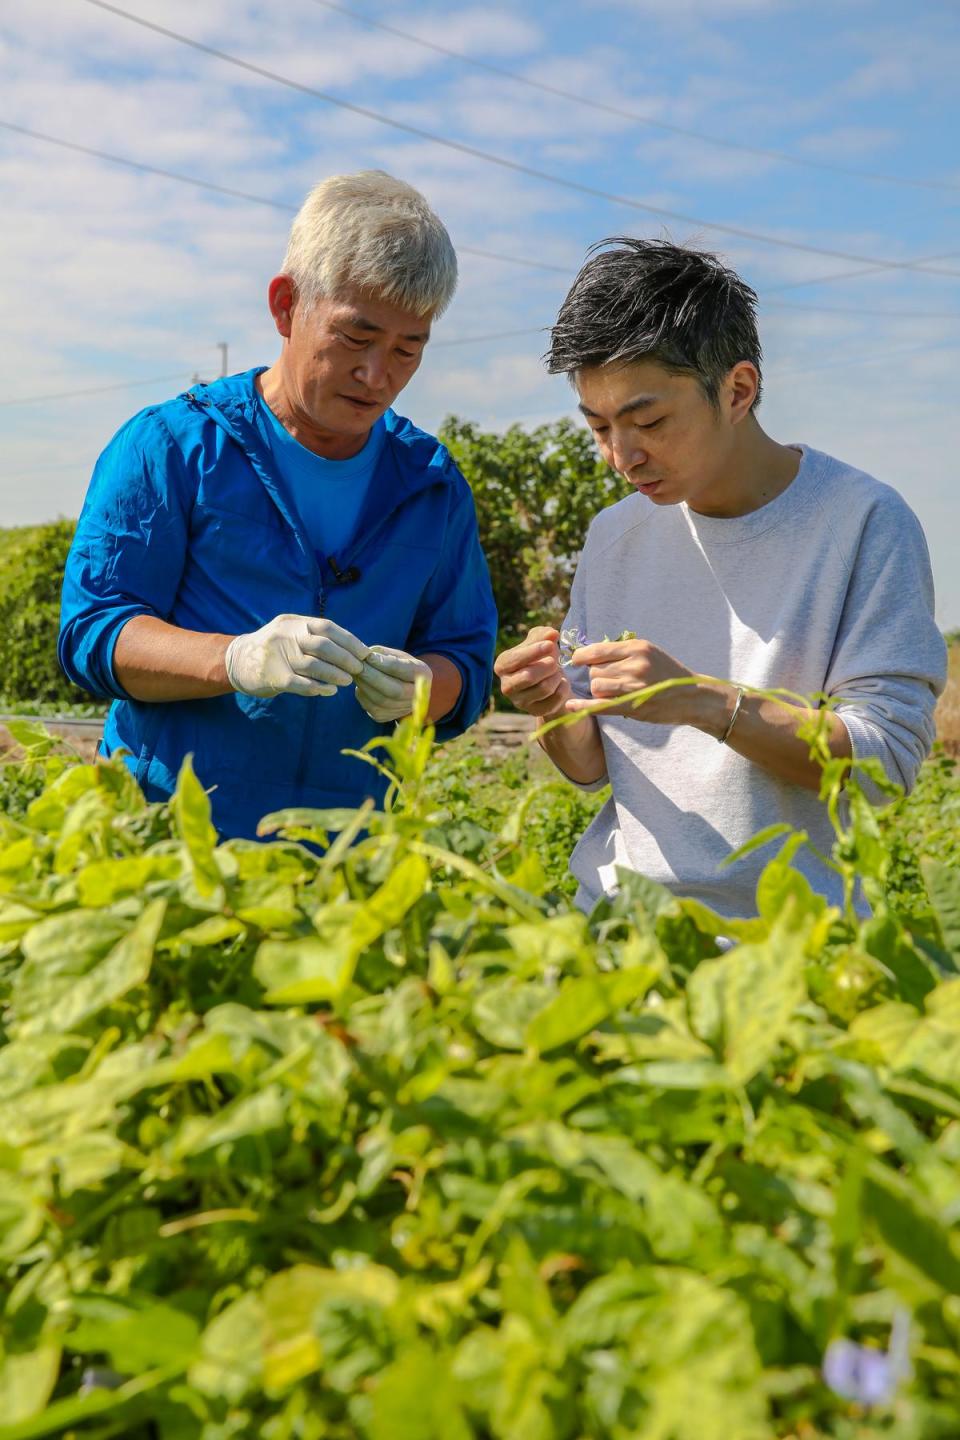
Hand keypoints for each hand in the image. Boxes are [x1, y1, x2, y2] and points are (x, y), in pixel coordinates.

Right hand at [225, 614, 367, 698]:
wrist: (237, 661)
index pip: (327, 627)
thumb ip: (314, 636)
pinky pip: (300, 683)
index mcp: (293, 622)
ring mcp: (277, 655)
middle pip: (322, 645)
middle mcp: (285, 635)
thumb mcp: (290, 633)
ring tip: (348, 681)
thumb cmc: (274, 649)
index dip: (349, 640)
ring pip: (313, 665)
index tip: (364, 653)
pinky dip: (318, 688)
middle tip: (359, 669)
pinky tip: (330, 691)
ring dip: (335, 674)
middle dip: (345, 658)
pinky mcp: (273, 676)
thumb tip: (352, 648)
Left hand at [356, 646, 432, 721]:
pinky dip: (362, 693)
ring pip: (380, 701)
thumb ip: (383, 654)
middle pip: (395, 691)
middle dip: (373, 677)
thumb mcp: (396, 655)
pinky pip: (370, 706)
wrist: (402, 688)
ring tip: (356, 672)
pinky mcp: (385, 717)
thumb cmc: (398, 666)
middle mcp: (417, 696)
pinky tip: (360, 683)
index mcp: (423, 674)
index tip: (369, 656)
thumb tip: (367, 657)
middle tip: (358, 665)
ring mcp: (402, 710)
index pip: (406, 671)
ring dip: (364, 685)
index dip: (387, 664)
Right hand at [494, 626, 573, 718]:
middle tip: (556, 661)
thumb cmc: (540, 657)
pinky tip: (562, 683)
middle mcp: (506, 686)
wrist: (549, 680)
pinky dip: (563, 689)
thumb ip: (543, 634)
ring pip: (544, 688)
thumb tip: (552, 634)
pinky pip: (554, 701)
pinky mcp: (534, 712)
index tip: (551, 644)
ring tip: (558, 671)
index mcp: (502, 666)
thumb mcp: (539, 641)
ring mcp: (519, 702)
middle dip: (547, 666)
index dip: (533, 651)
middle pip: (528, 677)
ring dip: (556, 677)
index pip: (514, 659)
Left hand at [565, 636, 695, 723]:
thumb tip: (590, 652)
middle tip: (610, 681)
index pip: (598, 650)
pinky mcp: (632, 706)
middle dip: (597, 676)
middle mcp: (634, 664)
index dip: (582, 656)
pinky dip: (583, 706)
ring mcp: (633, 686)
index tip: (577, 660)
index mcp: (638, 648)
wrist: (692, 697)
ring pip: (596, 686)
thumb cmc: (668, 673)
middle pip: (595, 670)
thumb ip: (624, 652)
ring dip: (598, 691)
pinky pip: (600, 705)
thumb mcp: (650, 653)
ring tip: (612, 692)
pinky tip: (570, 706)